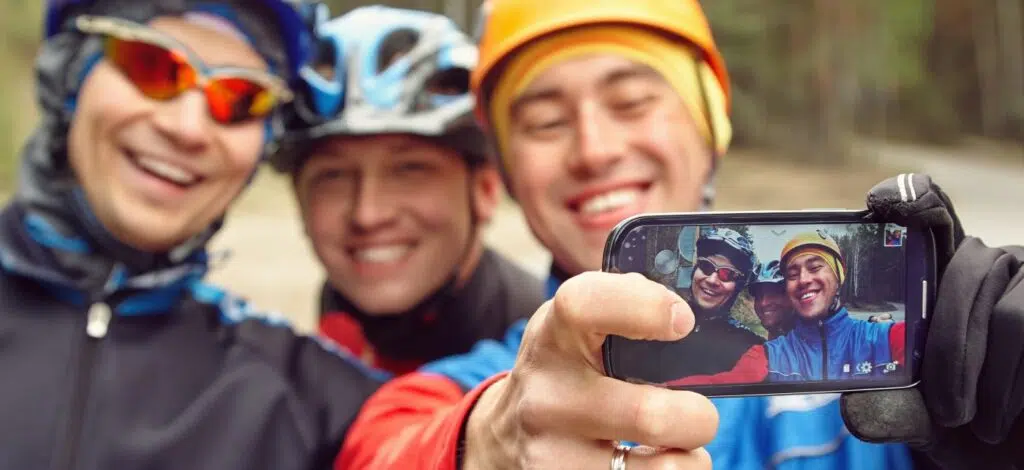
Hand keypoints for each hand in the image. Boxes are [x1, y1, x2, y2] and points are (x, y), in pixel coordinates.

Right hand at [462, 271, 717, 468]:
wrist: (509, 433)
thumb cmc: (570, 370)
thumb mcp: (579, 328)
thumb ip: (628, 306)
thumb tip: (692, 303)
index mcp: (555, 333)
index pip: (587, 305)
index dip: (645, 307)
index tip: (682, 321)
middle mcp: (547, 394)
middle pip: (650, 415)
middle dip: (698, 417)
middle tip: (697, 414)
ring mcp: (551, 452)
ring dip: (690, 460)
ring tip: (675, 447)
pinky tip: (648, 465)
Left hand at [841, 173, 1023, 468]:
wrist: (1012, 447)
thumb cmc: (966, 422)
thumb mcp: (921, 418)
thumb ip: (890, 408)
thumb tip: (854, 409)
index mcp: (943, 275)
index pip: (931, 218)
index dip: (914, 198)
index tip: (880, 201)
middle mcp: (993, 263)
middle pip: (969, 271)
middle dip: (951, 350)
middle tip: (948, 411)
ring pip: (1012, 315)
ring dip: (988, 377)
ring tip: (980, 421)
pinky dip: (1015, 385)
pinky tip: (1006, 413)